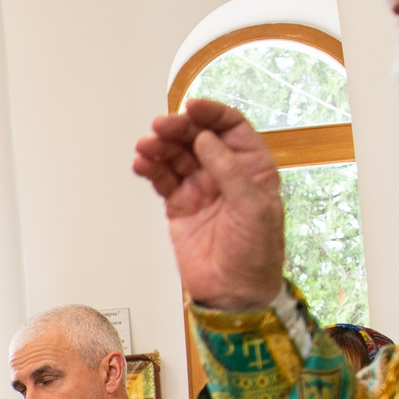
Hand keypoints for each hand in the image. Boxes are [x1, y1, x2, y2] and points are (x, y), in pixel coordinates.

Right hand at [131, 98, 285, 310]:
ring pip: (176, 156)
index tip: (192, 107)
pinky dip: (150, 169)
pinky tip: (142, 163)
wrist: (234, 292)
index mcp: (251, 167)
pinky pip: (162, 179)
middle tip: (161, 127)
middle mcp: (224, 173)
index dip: (211, 113)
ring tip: (146, 146)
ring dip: (159, 147)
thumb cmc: (257, 254)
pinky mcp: (178, 206)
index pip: (230, 127)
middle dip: (178, 128)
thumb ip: (229, 169)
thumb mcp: (254, 206)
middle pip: (197, 137)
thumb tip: (206, 139)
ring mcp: (200, 188)